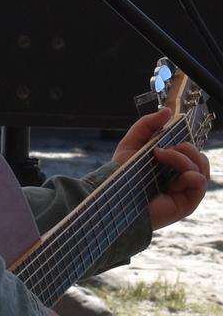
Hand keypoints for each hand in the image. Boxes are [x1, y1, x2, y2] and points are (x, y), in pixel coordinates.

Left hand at [111, 107, 209, 229]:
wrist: (114, 196)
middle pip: (199, 156)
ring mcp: (184, 191)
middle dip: (183, 148)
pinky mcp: (187, 204)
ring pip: (201, 166)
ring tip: (161, 159)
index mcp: (170, 166)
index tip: (165, 140)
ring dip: (182, 159)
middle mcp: (179, 179)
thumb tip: (168, 111)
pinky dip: (191, 175)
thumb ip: (147, 124)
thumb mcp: (132, 143)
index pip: (190, 150)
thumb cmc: (121, 174)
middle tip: (159, 152)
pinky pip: (201, 182)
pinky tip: (173, 180)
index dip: (183, 142)